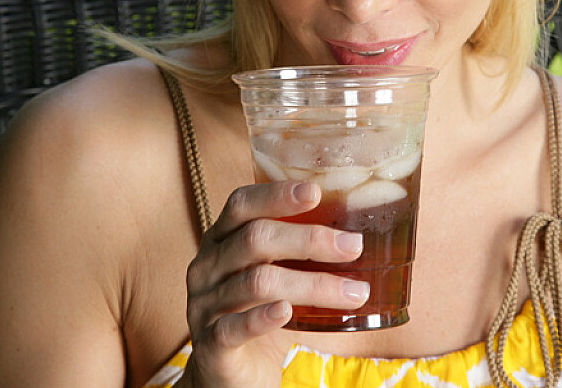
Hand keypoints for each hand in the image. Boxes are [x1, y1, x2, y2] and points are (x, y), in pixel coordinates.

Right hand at [181, 181, 368, 387]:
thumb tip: (358, 232)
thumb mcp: (275, 275)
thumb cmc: (260, 314)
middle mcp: (207, 267)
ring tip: (353, 292)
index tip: (315, 191)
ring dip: (312, 285)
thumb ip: (297, 253)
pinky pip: (233, 327)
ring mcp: (204, 305)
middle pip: (255, 239)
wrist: (232, 374)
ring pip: (257, 283)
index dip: (276, 195)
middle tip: (353, 246)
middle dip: (310, 239)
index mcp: (220, 241)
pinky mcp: (210, 344)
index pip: (241, 205)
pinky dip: (262, 317)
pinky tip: (287, 312)